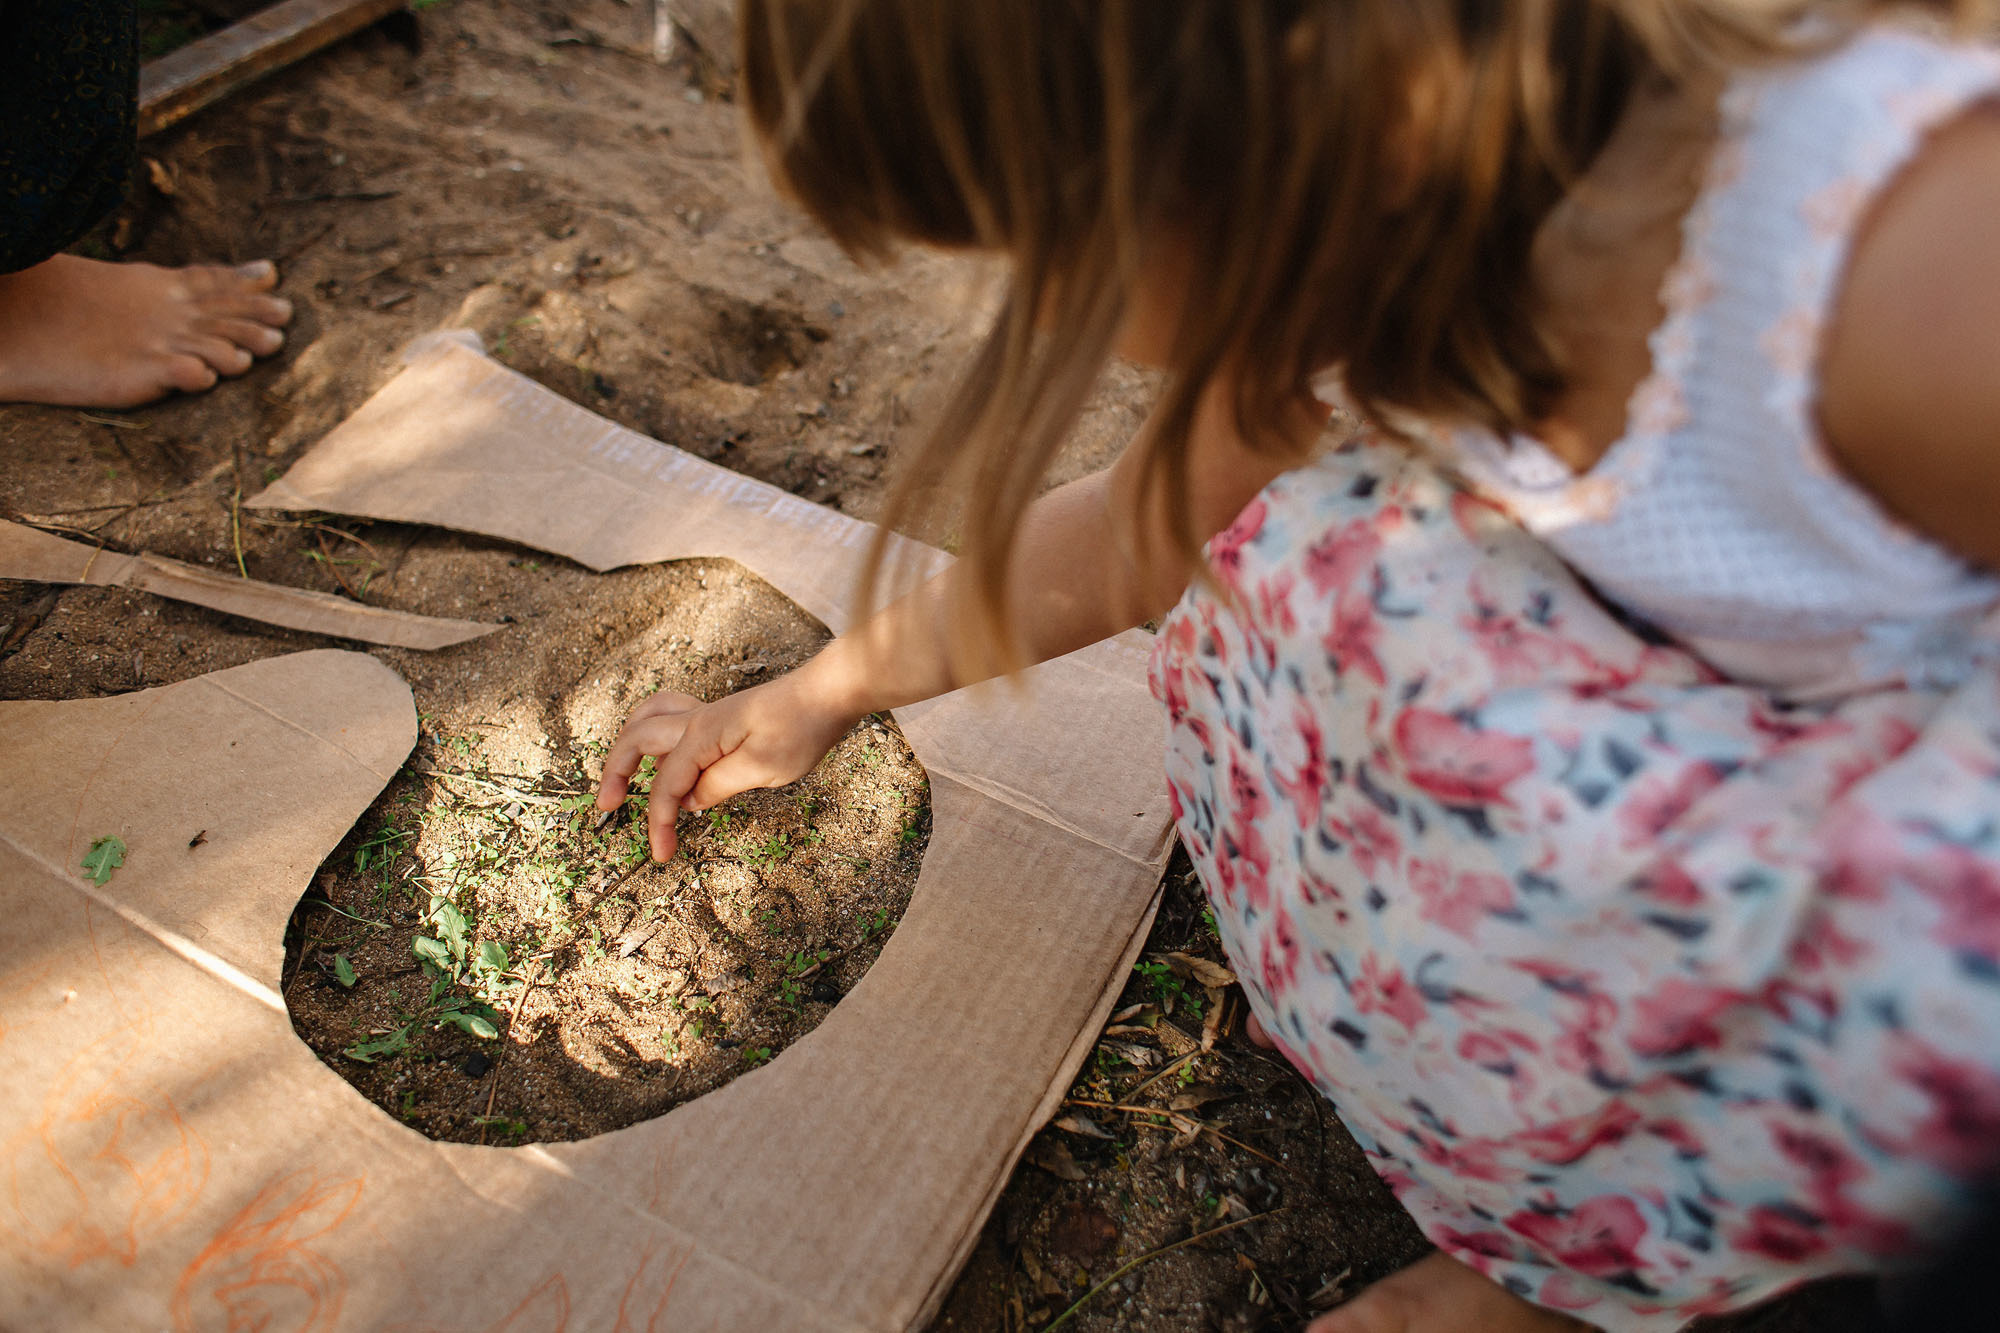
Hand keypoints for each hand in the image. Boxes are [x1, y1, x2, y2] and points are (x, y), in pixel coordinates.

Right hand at [594, 671, 862, 860]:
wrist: (829, 693)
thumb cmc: (802, 728)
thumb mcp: (763, 767)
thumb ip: (718, 785)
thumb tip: (687, 801)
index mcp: (703, 734)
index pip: (667, 783)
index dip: (659, 821)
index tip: (661, 853)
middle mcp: (697, 720)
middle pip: (636, 738)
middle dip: (615, 773)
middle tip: (608, 807)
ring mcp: (708, 715)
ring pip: (648, 718)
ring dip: (628, 746)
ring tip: (623, 775)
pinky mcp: (721, 717)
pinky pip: (672, 718)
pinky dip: (657, 738)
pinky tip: (666, 760)